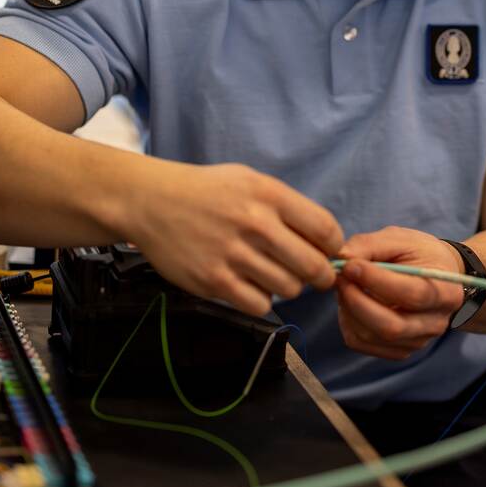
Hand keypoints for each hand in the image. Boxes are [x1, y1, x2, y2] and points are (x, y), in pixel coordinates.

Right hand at [119, 161, 342, 315]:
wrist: (151, 201)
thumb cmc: (208, 191)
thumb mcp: (251, 181)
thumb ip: (289, 207)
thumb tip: (327, 241)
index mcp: (269, 194)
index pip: (326, 230)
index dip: (334, 247)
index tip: (327, 252)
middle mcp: (255, 224)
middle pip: (313, 266)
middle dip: (320, 275)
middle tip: (312, 275)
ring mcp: (233, 254)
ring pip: (289, 289)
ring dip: (288, 286)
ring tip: (273, 274)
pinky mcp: (213, 281)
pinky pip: (260, 304)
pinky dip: (261, 299)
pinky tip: (251, 284)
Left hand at [335, 226, 465, 360]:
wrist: (435, 276)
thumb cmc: (419, 254)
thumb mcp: (401, 239)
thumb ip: (371, 245)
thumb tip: (341, 257)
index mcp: (445, 292)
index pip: (413, 294)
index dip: (377, 281)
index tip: (350, 264)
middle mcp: (435, 323)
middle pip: (391, 326)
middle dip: (356, 301)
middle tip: (340, 276)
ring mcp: (416, 341)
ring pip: (371, 337)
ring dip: (348, 309)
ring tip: (344, 284)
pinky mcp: (397, 350)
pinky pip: (362, 344)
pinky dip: (347, 322)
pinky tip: (350, 301)